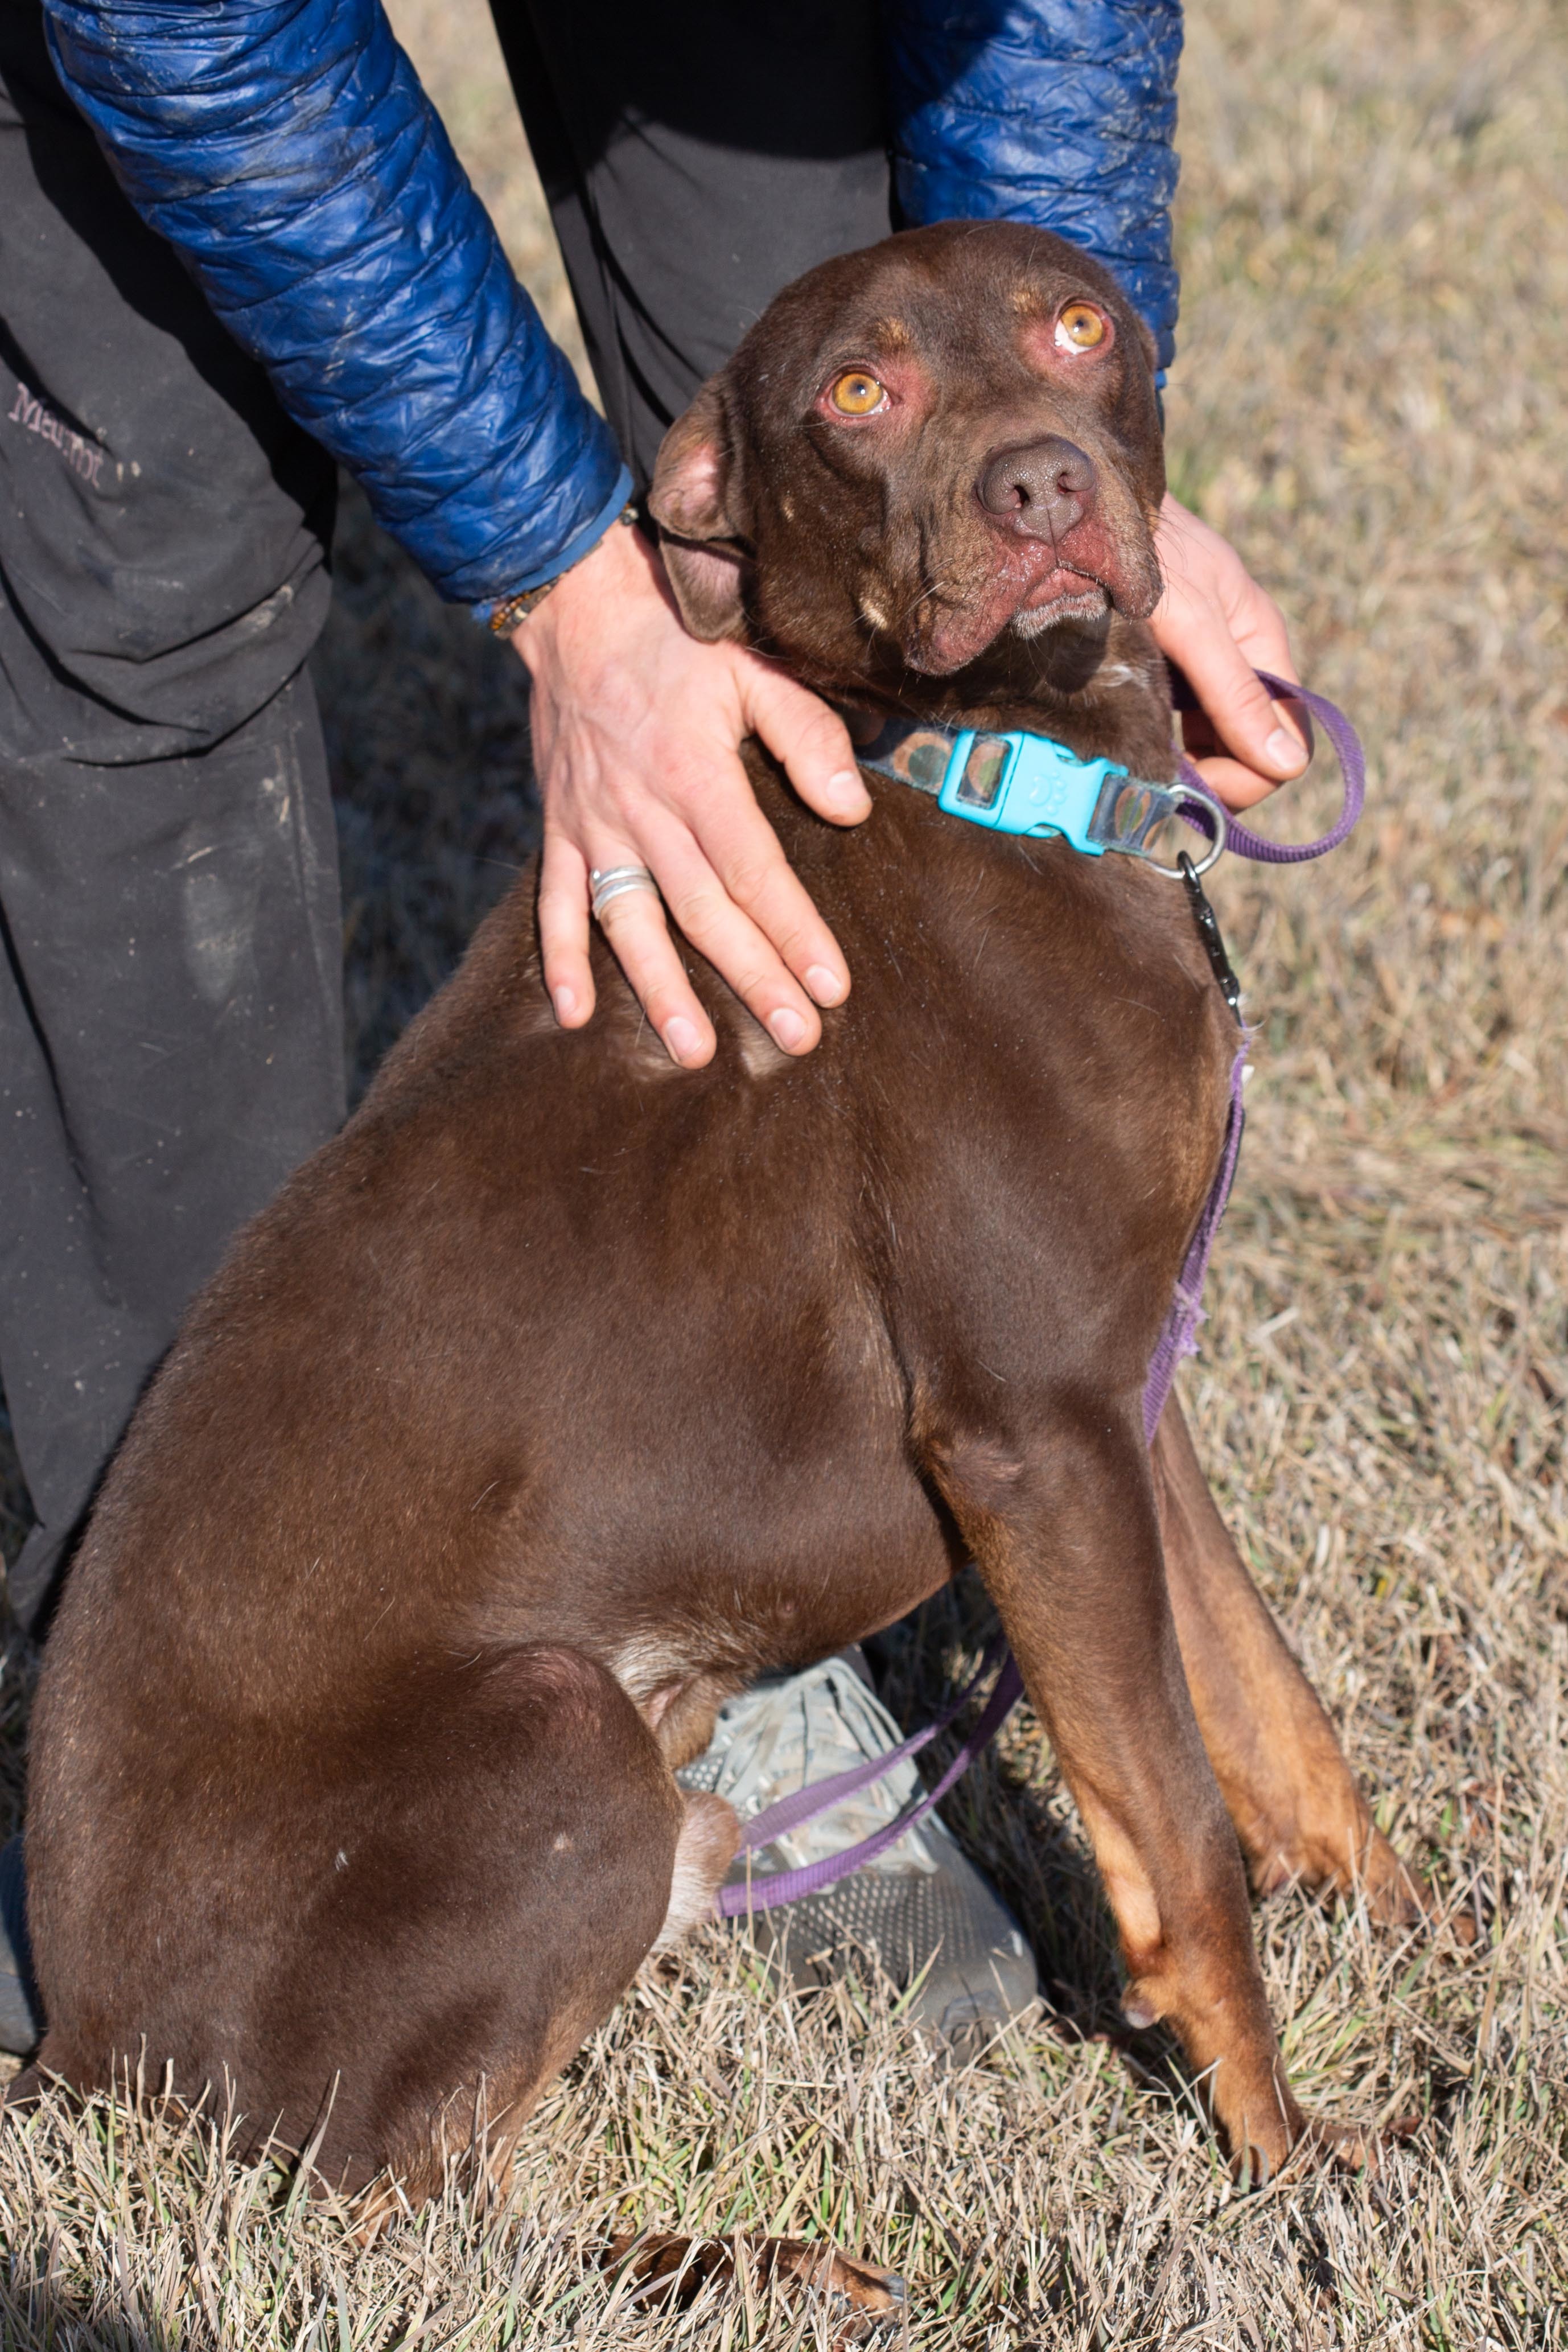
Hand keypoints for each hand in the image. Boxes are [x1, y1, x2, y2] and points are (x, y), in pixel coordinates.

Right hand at [512, 520, 871, 1066]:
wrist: (574, 604)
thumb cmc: (676, 637)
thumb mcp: (752, 667)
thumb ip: (806, 734)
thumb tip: (851, 808)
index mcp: (696, 774)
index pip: (755, 870)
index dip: (795, 930)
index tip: (831, 986)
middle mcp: (643, 810)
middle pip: (704, 912)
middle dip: (752, 977)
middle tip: (795, 1037)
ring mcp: (595, 824)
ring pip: (631, 922)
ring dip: (660, 990)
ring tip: (695, 1051)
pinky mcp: (559, 826)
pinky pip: (556, 902)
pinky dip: (559, 959)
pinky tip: (575, 1017)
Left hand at [1150, 494, 1308, 810]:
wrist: (1086, 506)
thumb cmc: (1146, 550)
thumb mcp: (1193, 622)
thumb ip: (1235, 692)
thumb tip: (1289, 767)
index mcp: (1260, 642)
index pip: (1287, 739)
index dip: (1250, 776)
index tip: (1197, 788)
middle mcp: (1237, 658)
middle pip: (1249, 748)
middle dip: (1214, 775)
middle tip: (1158, 780)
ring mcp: (1200, 665)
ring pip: (1212, 743)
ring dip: (1183, 763)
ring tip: (1138, 756)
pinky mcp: (1163, 667)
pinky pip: (1176, 724)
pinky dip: (1160, 740)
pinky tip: (1129, 735)